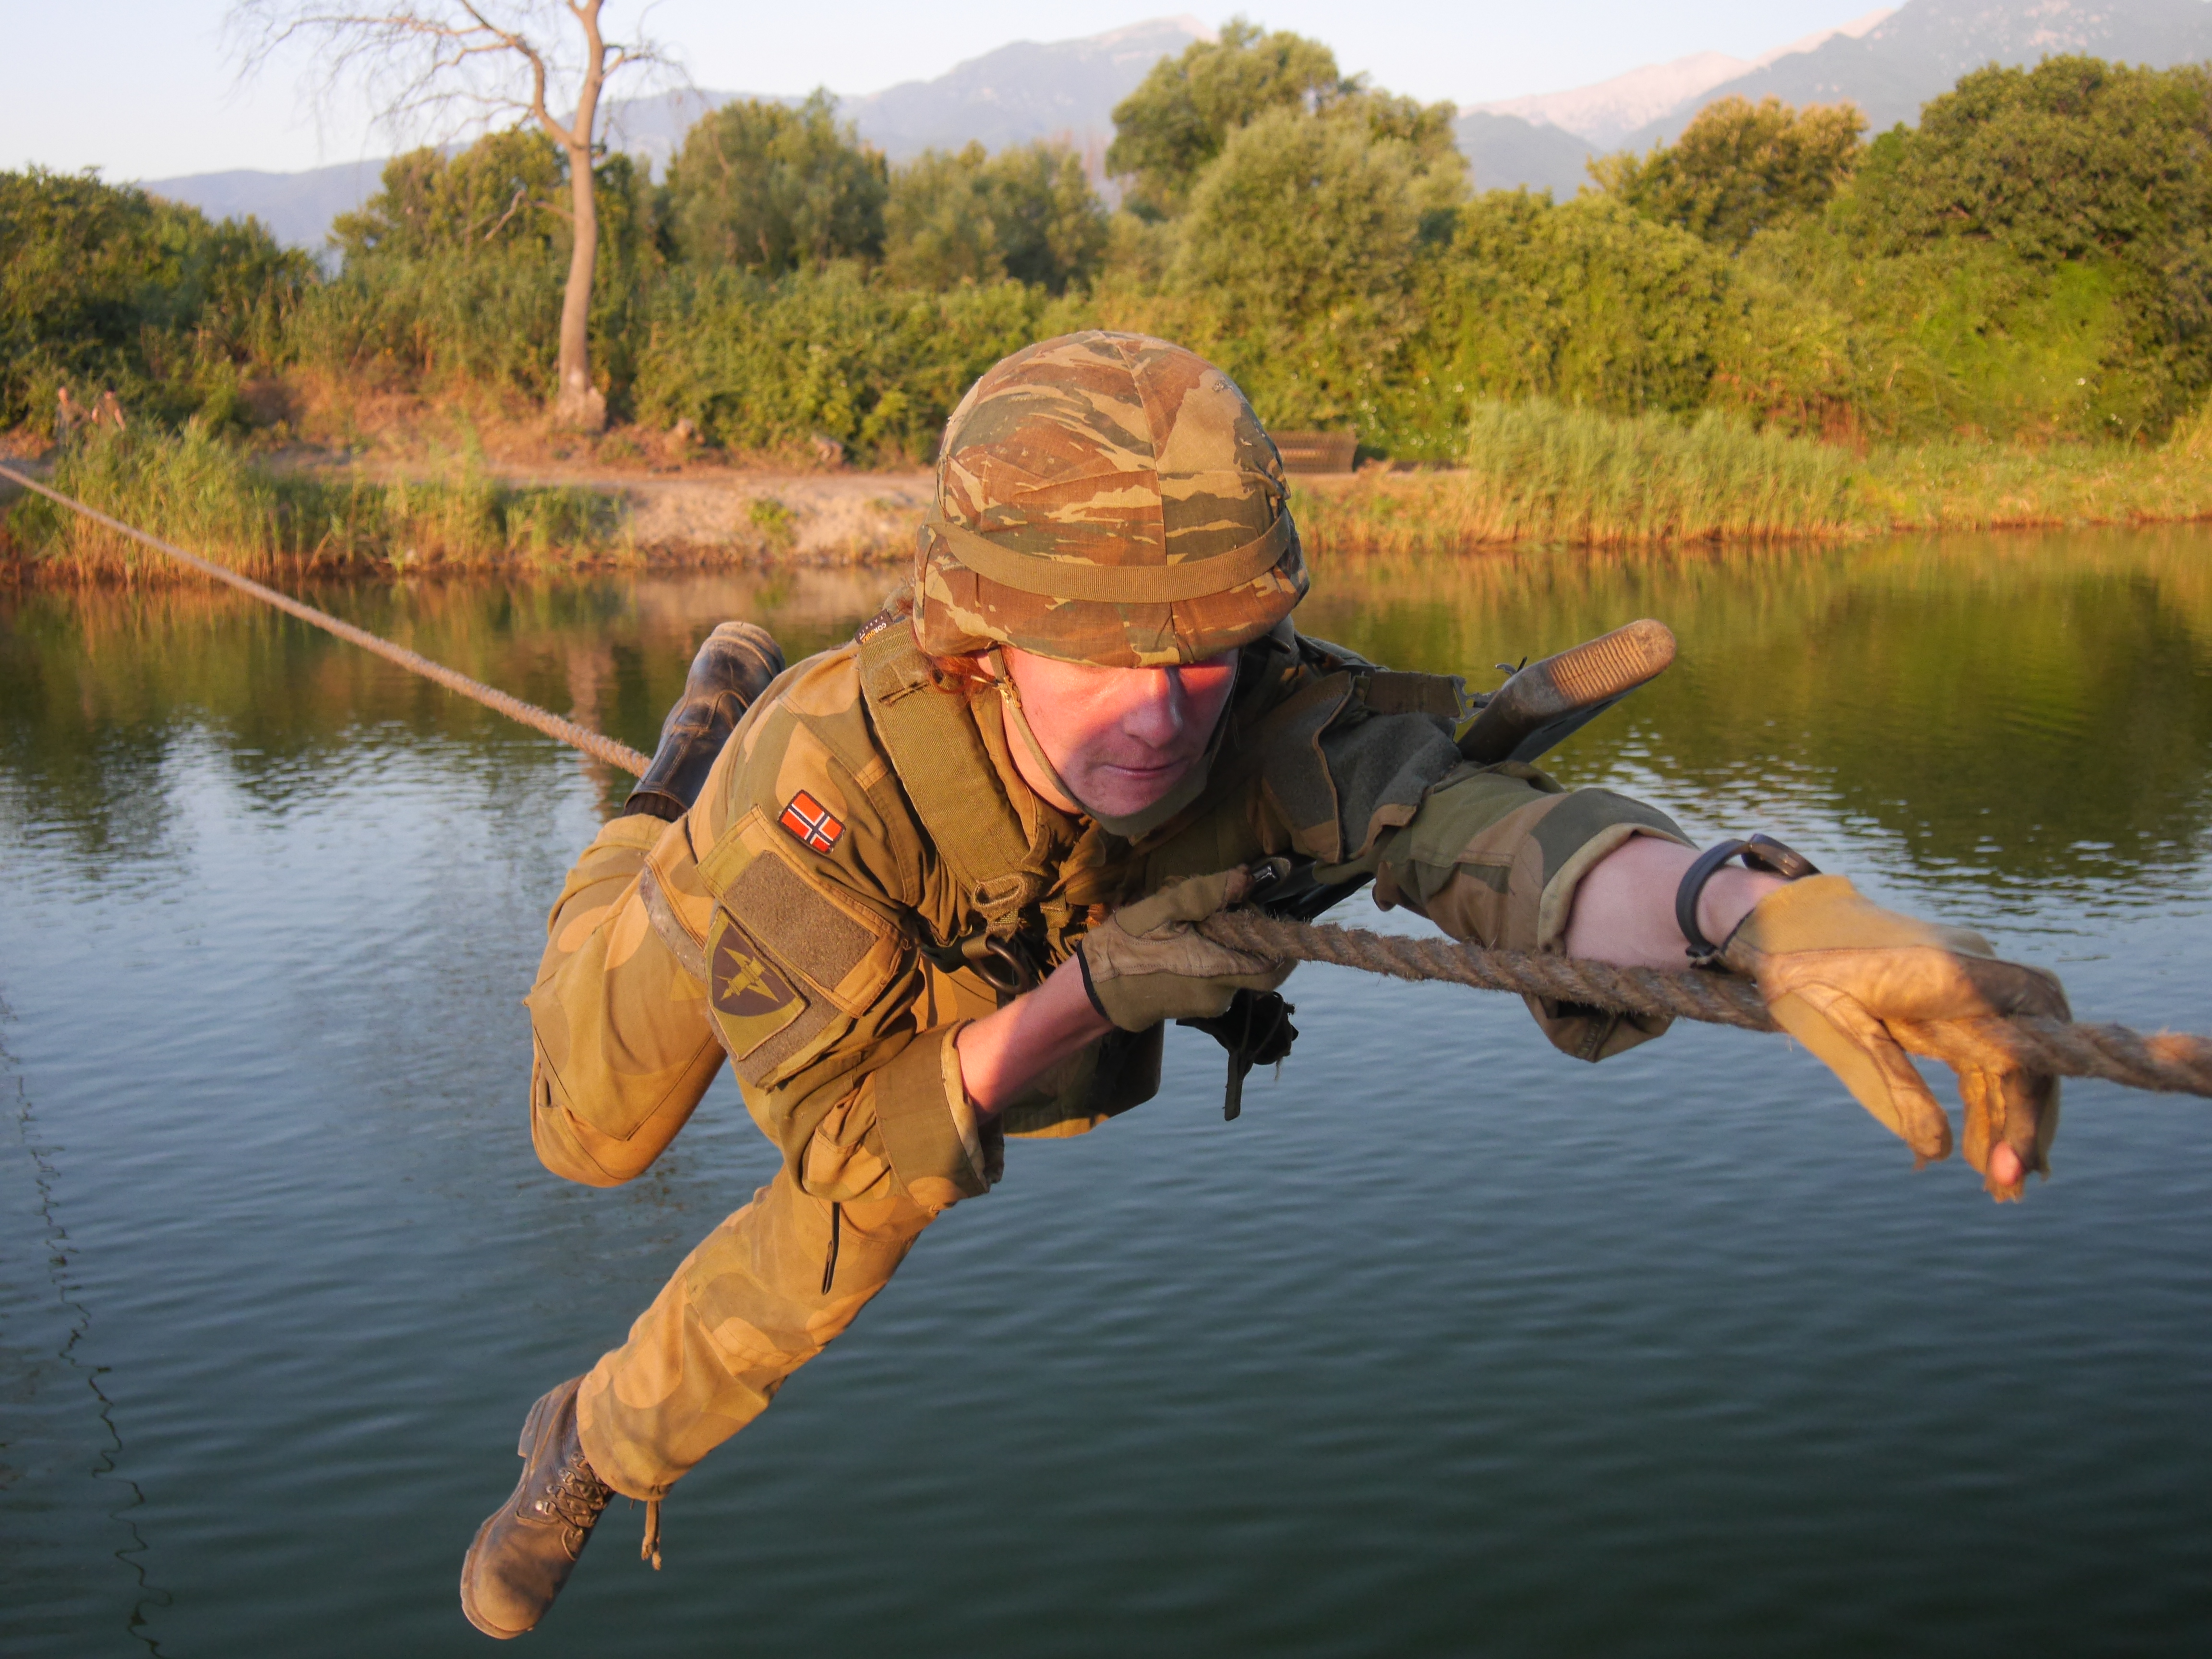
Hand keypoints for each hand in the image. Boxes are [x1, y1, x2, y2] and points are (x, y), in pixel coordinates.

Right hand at [1078, 864, 1292, 1032]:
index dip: (1282, 945)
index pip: (1275, 967)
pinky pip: (1215, 982)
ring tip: (1193, 926)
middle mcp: (1220, 994)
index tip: (1273, 919)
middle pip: (1255, 967)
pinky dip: (1210, 962)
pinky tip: (1182, 946)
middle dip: (1247, 939)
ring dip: (1225, 949)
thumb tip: (1248, 878)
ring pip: (1233, 973)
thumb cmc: (1127, 946)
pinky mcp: (1192, 1008)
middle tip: (1225, 913)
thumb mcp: (1162, 910)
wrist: (1093, 990)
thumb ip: (1208, 893)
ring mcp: (1206, 1006)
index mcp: (1219, 970)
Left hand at [1722, 875, 2069, 1201]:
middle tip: (2010, 1187)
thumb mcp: (1838, 1029)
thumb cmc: (1803, 971)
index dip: (2028, 1113)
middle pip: (2031, 1054)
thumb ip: (1892, 1086)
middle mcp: (1977, 968)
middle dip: (2027, 1122)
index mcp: (1950, 974)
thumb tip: (1939, 1152)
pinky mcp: (1961, 993)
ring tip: (1999, 1184)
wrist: (1787, 919)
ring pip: (2014, 1055)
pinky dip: (1988, 1097)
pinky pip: (1988, 1049)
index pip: (2020, 1050)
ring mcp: (1974, 977)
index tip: (2016, 1168)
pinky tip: (1981, 1148)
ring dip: (2009, 1117)